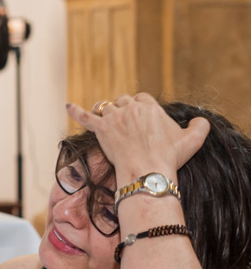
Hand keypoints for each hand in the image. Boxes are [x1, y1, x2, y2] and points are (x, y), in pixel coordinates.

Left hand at [66, 93, 209, 182]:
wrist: (148, 170)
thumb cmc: (170, 157)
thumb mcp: (193, 140)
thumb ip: (200, 126)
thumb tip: (200, 120)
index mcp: (150, 107)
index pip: (142, 98)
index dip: (141, 106)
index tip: (142, 115)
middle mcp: (131, 109)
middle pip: (124, 101)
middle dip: (124, 109)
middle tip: (126, 123)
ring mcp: (114, 118)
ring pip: (106, 108)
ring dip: (105, 112)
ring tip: (106, 119)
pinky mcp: (101, 129)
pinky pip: (85, 117)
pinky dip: (75, 111)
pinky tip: (67, 106)